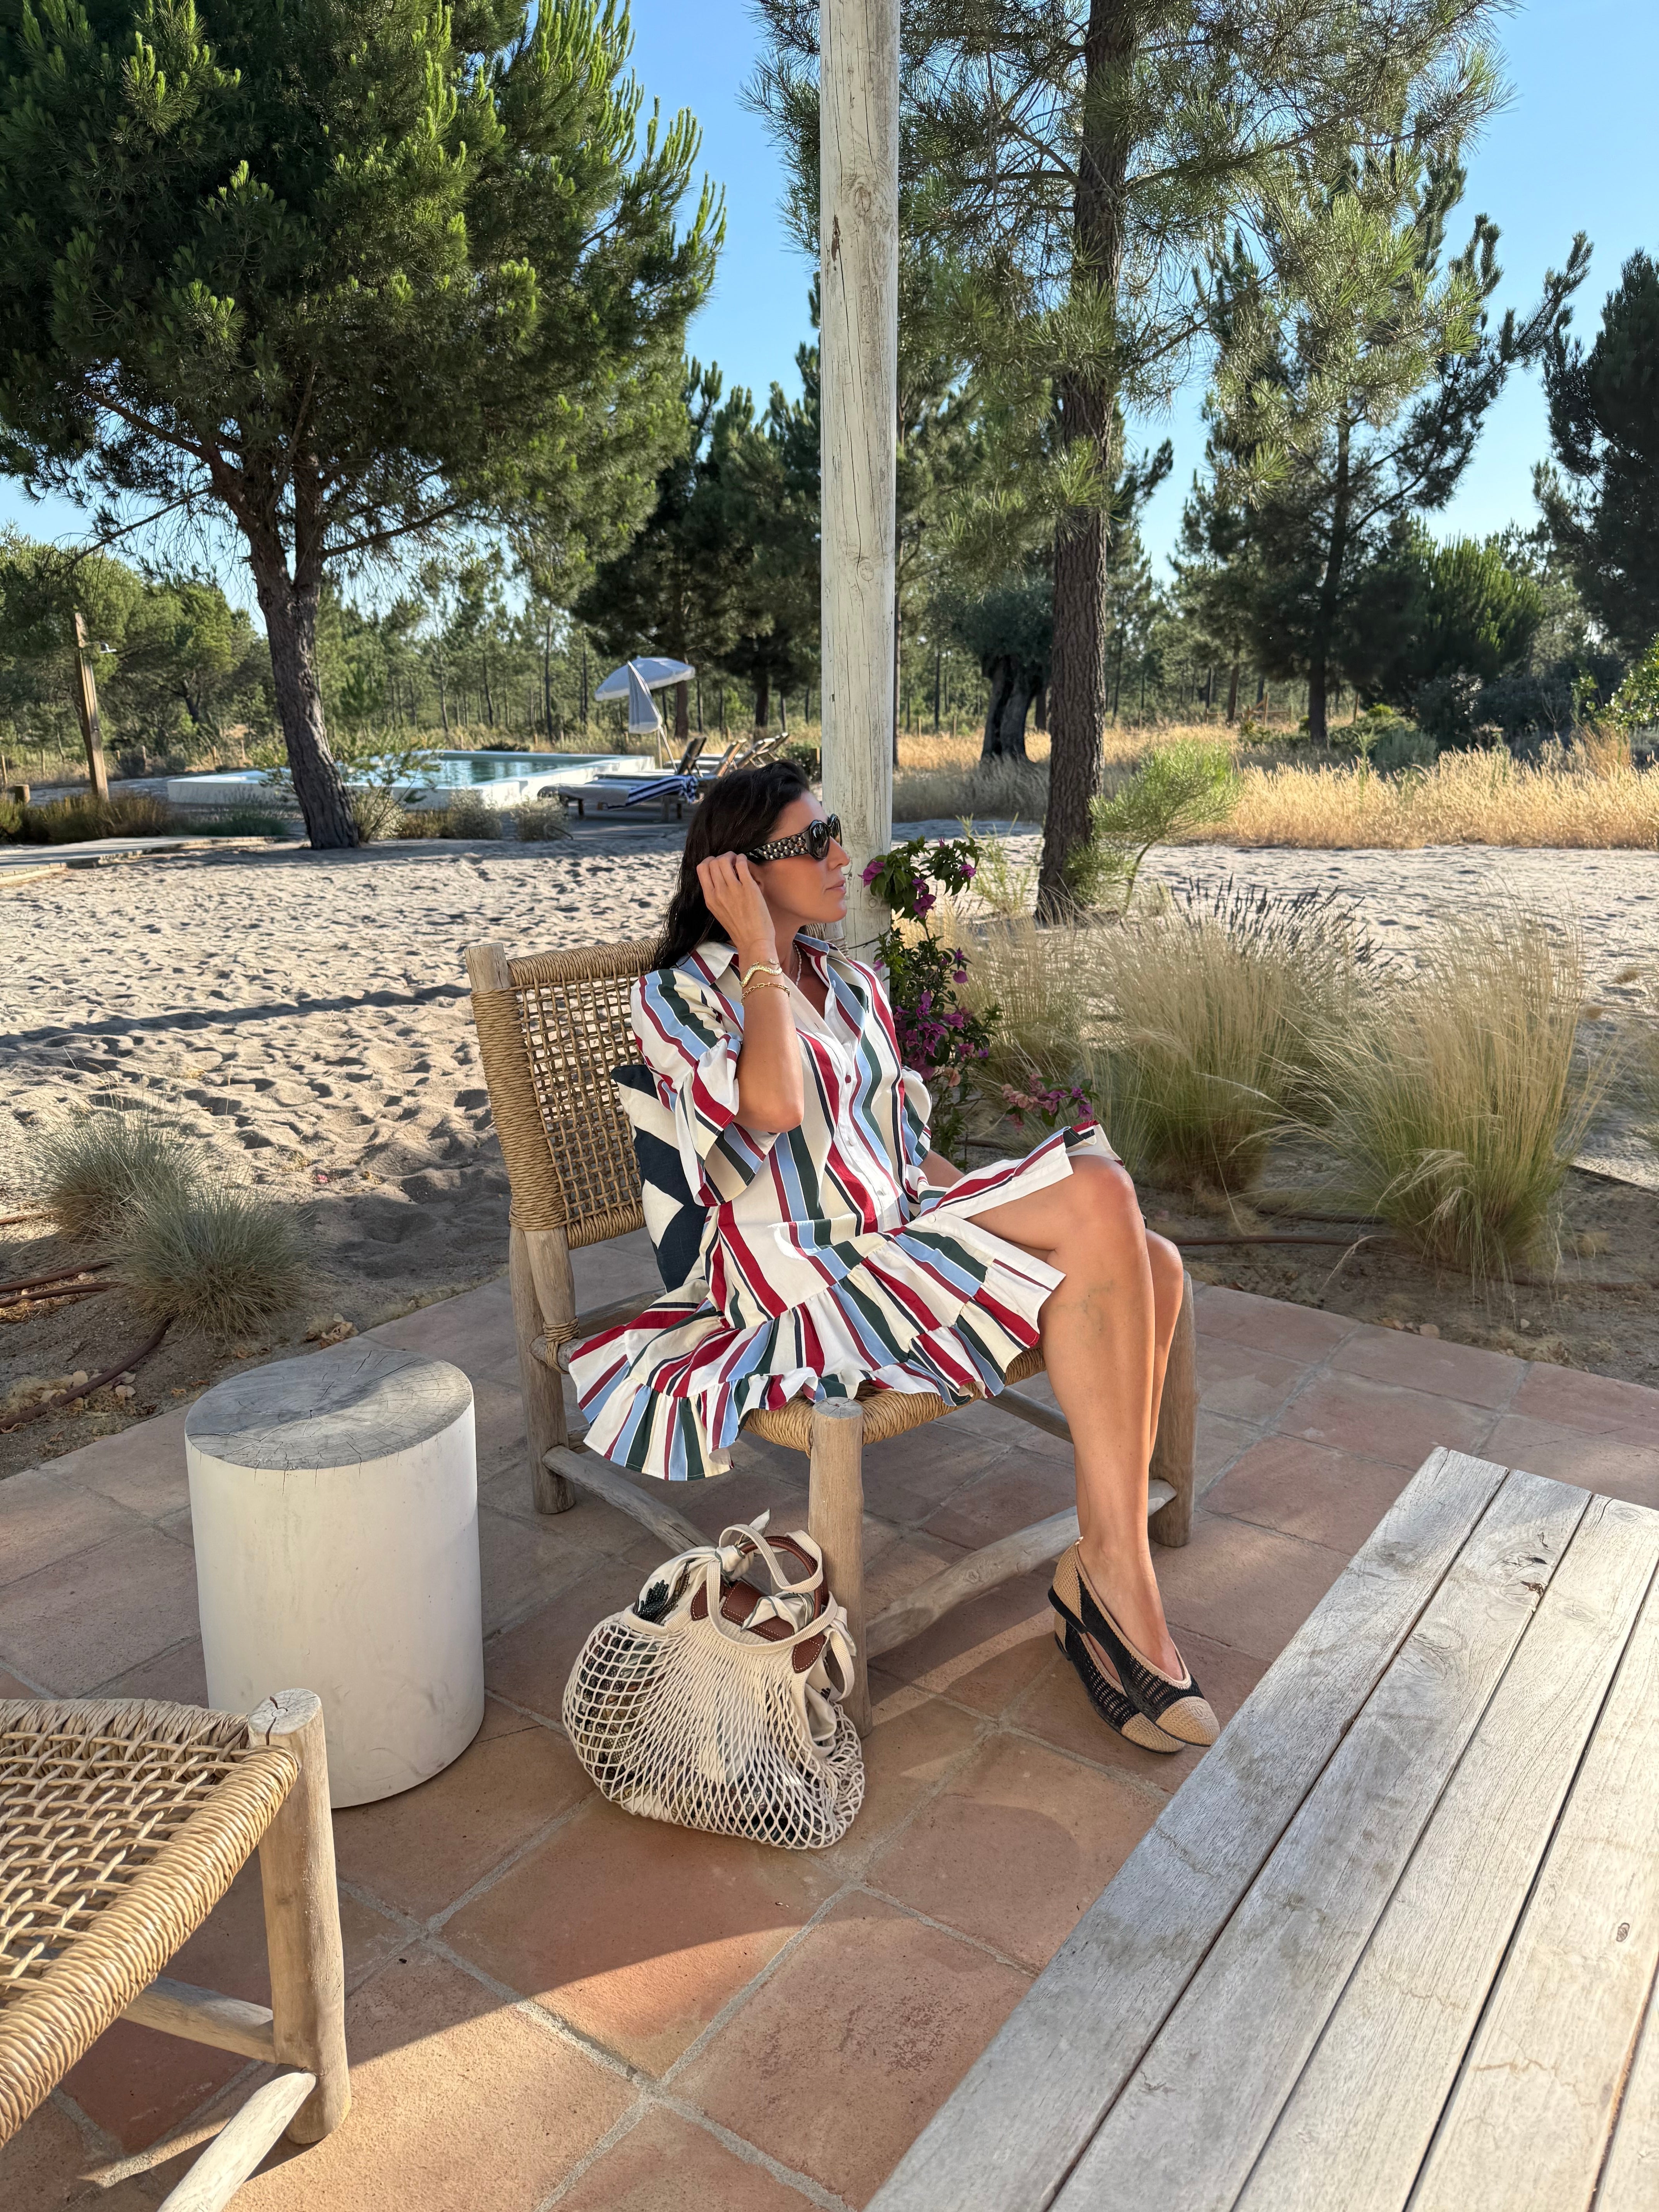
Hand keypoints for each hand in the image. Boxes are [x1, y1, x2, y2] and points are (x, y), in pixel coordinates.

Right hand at [698, 851, 777, 965]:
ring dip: (732, 856)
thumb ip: (716, 895)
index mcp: (709, 898)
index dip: (709, 861)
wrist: (754, 941)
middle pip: (712, 862)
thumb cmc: (739, 928)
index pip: (701, 869)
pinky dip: (742, 859)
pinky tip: (745, 864)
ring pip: (724, 860)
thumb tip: (718, 877)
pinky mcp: (748, 888)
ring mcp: (733, 889)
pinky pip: (741, 864)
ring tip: (738, 861)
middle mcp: (718, 893)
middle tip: (731, 860)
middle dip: (722, 857)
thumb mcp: (719, 911)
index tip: (718, 864)